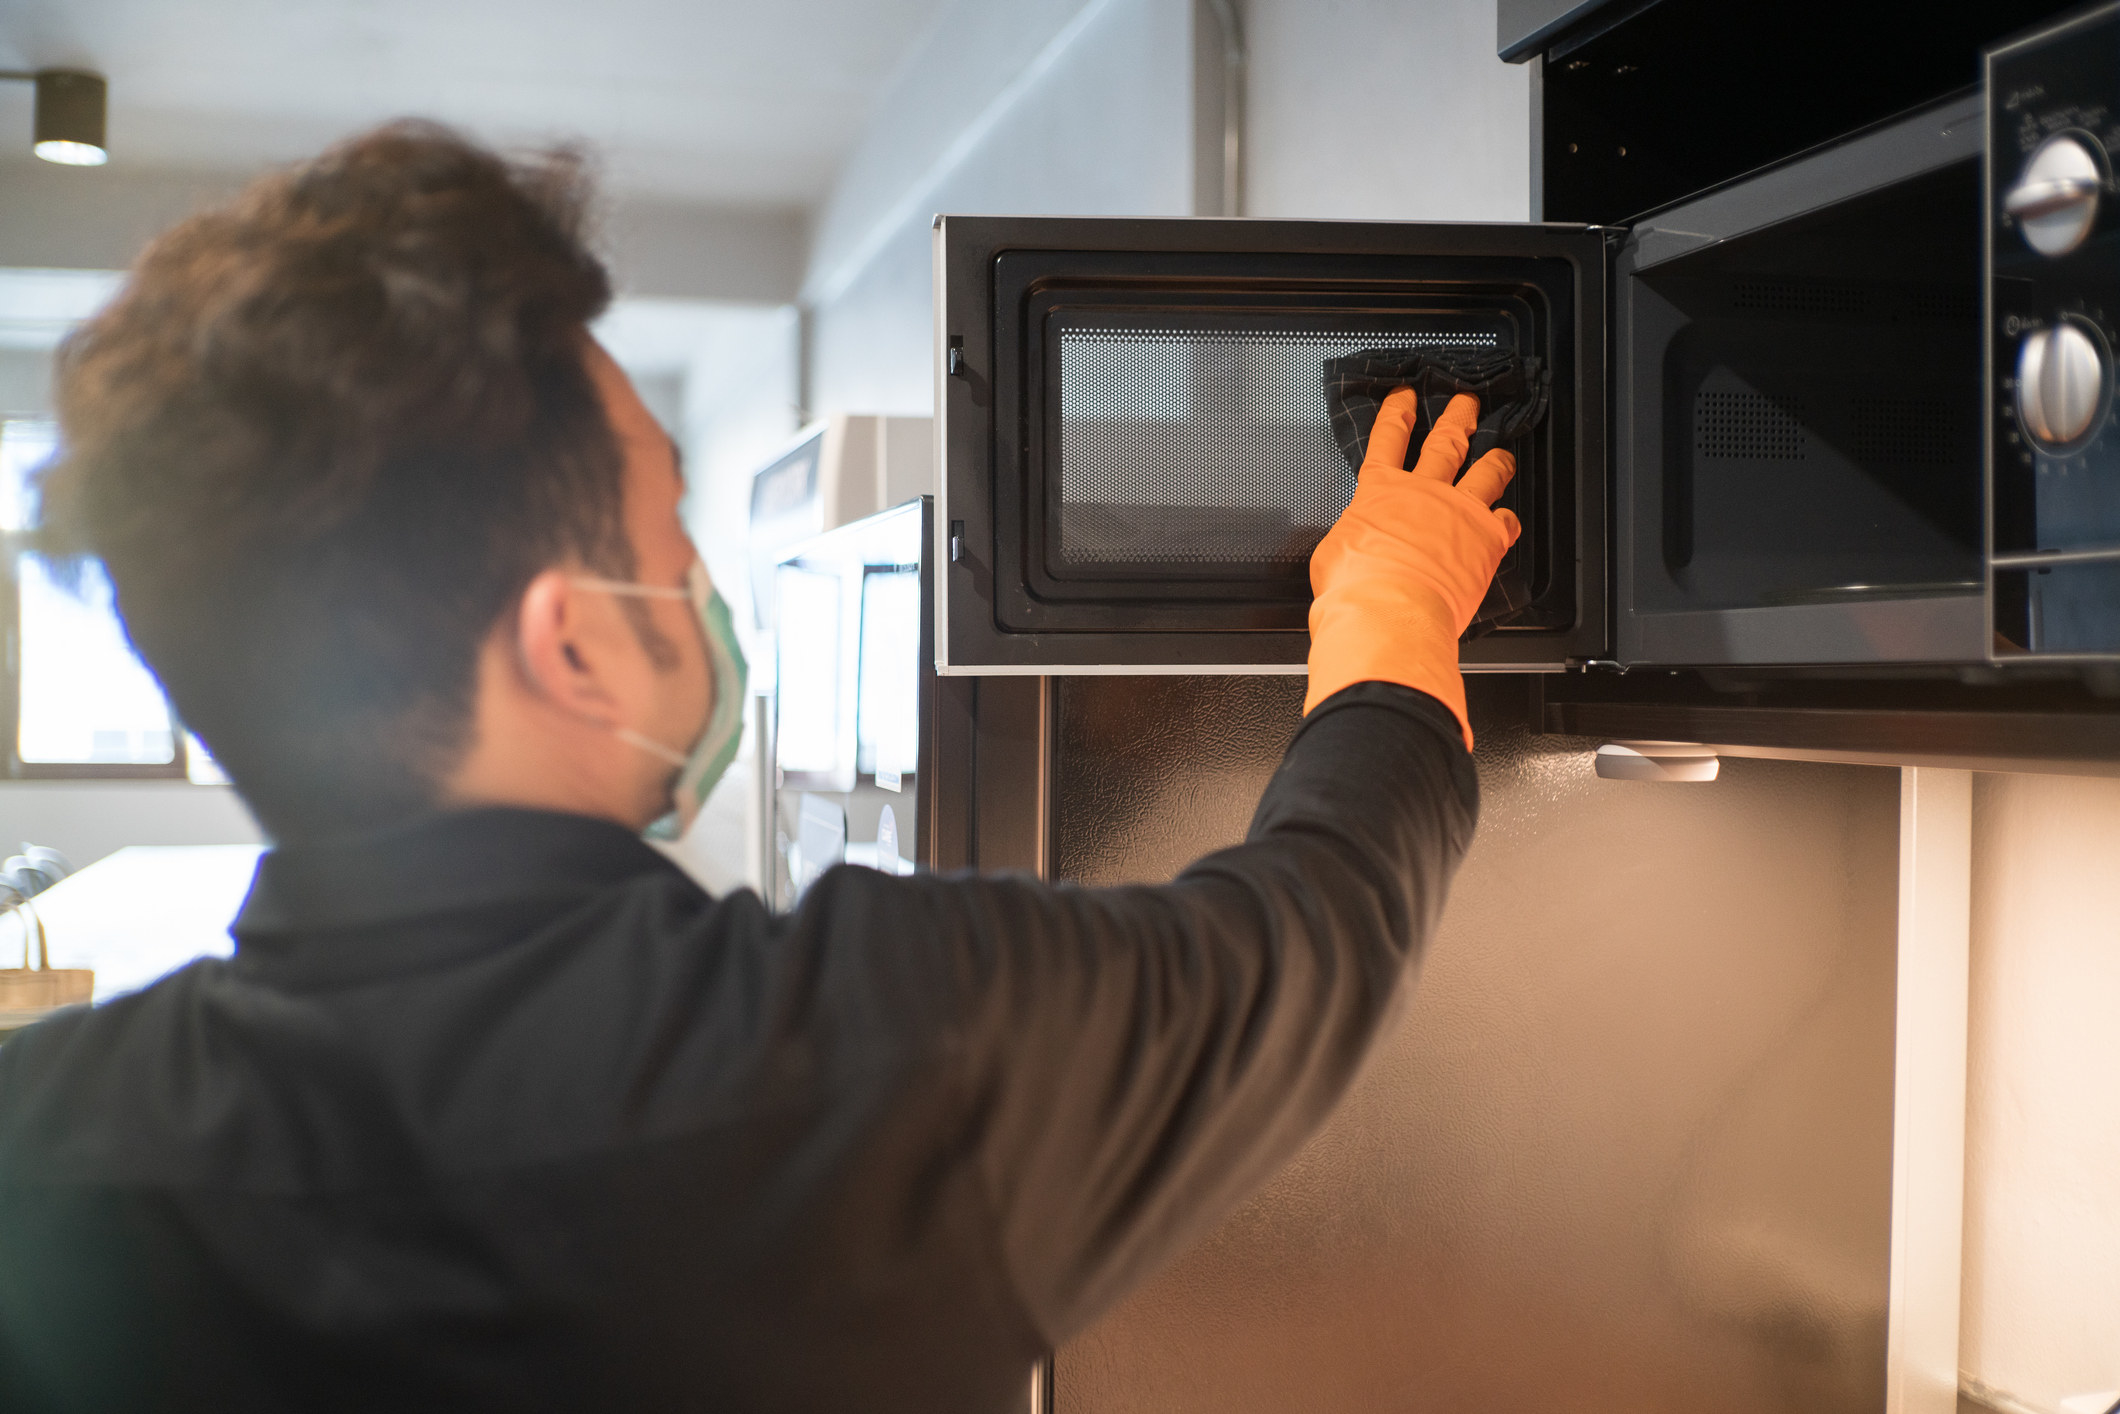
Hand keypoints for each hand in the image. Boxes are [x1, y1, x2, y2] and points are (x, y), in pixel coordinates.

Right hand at [1303, 389, 1520, 748]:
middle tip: (1467, 402)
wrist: (1388, 611)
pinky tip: (1508, 520)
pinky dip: (1508, 520)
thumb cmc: (1354, 588)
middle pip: (1446, 442)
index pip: (1389, 439)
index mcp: (1381, 492)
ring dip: (1496, 459)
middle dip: (1458, 417)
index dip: (1398, 413)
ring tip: (1503, 453)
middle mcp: (1424, 492)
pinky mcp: (1487, 539)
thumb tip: (1353, 542)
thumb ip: (1352, 536)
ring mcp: (1460, 512)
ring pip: (1486, 472)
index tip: (1406, 397)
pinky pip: (1507, 521)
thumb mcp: (1331, 553)